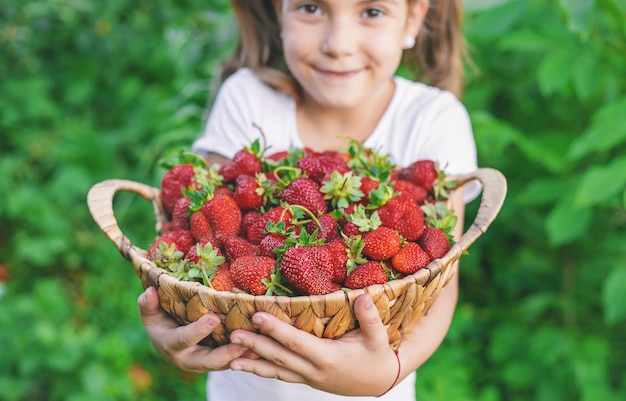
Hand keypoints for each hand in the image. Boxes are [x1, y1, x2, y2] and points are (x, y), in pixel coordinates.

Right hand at [138, 286, 251, 372]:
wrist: (168, 343)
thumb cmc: (160, 322)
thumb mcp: (150, 314)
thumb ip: (148, 305)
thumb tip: (149, 291)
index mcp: (170, 345)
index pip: (183, 339)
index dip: (197, 331)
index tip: (212, 318)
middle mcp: (188, 359)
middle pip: (208, 361)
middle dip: (225, 353)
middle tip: (242, 341)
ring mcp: (204, 364)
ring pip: (224, 365)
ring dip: (241, 357)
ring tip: (258, 346)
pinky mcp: (218, 364)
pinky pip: (233, 363)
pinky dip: (247, 358)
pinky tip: (262, 348)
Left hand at [227, 294, 400, 395]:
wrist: (380, 381)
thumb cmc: (378, 355)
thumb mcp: (379, 338)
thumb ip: (370, 318)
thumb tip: (363, 295)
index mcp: (328, 357)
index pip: (297, 341)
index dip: (276, 329)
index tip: (258, 316)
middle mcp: (315, 370)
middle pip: (280, 357)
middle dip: (256, 346)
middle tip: (234, 334)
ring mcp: (309, 378)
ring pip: (277, 371)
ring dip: (253, 364)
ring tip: (230, 359)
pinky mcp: (307, 379)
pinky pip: (282, 375)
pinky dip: (264, 370)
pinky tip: (247, 366)